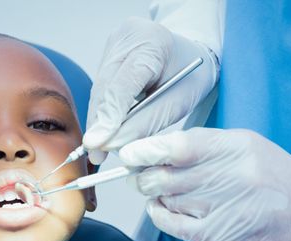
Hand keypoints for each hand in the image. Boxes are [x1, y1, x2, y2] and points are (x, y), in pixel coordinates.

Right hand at [83, 17, 217, 163]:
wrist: (193, 53)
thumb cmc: (192, 76)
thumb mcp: (177, 103)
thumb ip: (145, 123)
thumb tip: (112, 144)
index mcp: (152, 44)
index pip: (122, 85)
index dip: (108, 116)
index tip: (97, 143)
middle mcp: (127, 37)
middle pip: (105, 88)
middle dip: (100, 124)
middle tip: (97, 153)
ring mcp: (115, 42)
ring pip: (99, 88)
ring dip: (99, 119)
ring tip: (100, 147)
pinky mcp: (109, 51)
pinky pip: (101, 85)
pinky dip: (104, 108)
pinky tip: (106, 128)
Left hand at [119, 127, 290, 240]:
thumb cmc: (274, 175)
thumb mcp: (244, 144)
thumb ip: (202, 144)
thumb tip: (156, 148)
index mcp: (233, 147)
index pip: (177, 146)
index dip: (146, 150)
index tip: (129, 153)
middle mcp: (227, 176)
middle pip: (163, 176)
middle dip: (141, 175)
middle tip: (138, 173)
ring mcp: (222, 208)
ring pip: (165, 199)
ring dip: (152, 194)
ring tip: (157, 189)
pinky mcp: (219, 234)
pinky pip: (173, 225)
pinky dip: (159, 215)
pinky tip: (158, 208)